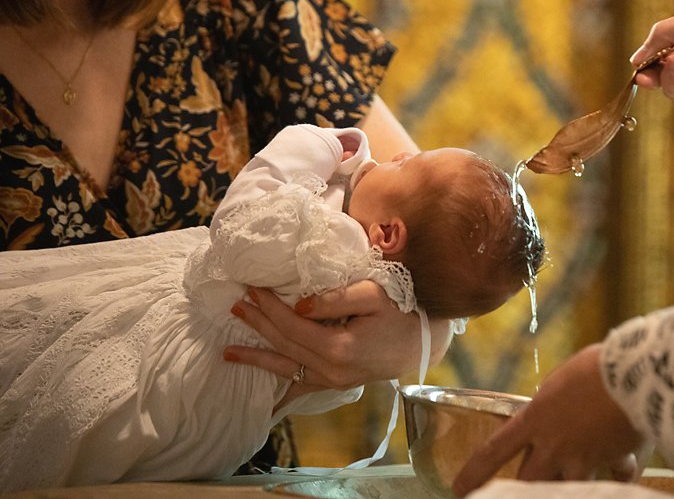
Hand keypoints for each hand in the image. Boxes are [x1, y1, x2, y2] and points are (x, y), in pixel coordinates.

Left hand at [224, 281, 452, 388]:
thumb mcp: (373, 295)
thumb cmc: (402, 312)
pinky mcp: (337, 384)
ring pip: (287, 369)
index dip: (270, 307)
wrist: (423, 342)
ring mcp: (333, 381)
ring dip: (257, 357)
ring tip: (229, 351)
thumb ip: (335, 298)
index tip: (252, 289)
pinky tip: (266, 404)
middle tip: (237, 305)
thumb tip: (298, 304)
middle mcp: (332, 370)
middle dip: (259, 324)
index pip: (293, 325)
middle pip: (285, 345)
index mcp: (339, 347)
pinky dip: (283, 395)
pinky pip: (303, 388)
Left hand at [452, 344, 643, 495]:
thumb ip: (552, 402)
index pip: (495, 450)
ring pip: (565, 489)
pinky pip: (613, 476)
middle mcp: (554, 444)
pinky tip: (624, 465)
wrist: (636, 374)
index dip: (475, 473)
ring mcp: (582, 458)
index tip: (460, 489)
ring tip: (571, 483)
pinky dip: (618, 471)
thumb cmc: (598, 367)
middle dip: (521, 490)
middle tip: (515, 492)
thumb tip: (550, 408)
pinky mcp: (612, 463)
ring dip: (568, 485)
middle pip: (528, 481)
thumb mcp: (563, 380)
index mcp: (537, 418)